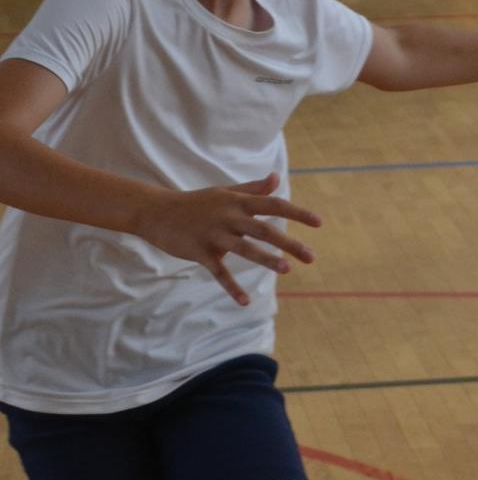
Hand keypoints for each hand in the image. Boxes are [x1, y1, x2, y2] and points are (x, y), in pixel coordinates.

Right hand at [133, 172, 321, 304]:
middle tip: (311, 257)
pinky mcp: (200, 252)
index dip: (297, 213)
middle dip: (289, 243)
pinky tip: (246, 301)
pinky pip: (219, 272)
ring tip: (287, 270)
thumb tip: (277, 177)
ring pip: (245, 248)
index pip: (274, 204)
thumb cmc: (196, 202)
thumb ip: (252, 189)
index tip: (319, 223)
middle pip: (264, 228)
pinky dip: (232, 287)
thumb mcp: (225, 192)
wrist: (156, 211)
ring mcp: (214, 235)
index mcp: (237, 202)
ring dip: (266, 259)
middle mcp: (229, 217)